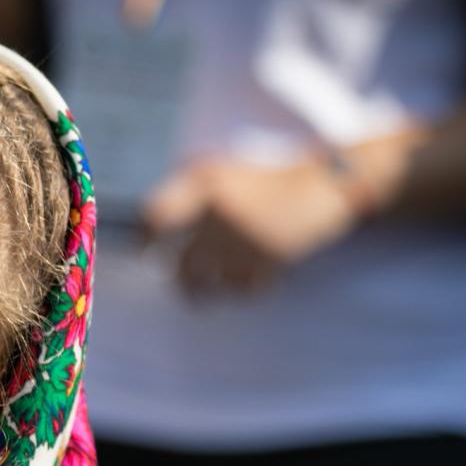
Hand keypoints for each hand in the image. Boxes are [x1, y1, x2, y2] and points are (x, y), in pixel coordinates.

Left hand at [141, 156, 363, 295]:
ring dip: (207, 291)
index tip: (144, 251)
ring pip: (211, 284)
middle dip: (181, 280)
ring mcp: (244, 238)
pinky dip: (243, 288)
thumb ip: (190, 195)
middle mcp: (219, 212)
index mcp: (205, 183)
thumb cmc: (266, 178)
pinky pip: (242, 289)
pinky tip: (246, 281)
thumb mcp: (222, 172)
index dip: (144, 238)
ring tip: (202, 294)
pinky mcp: (269, 258)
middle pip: (183, 266)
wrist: (321, 183)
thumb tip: (154, 229)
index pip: (156, 217)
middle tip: (181, 282)